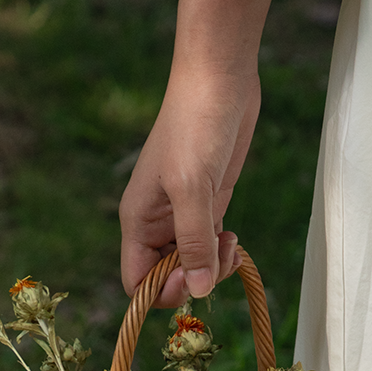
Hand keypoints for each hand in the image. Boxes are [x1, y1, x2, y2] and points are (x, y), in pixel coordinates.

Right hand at [119, 69, 259, 305]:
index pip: (136, 281)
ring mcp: (182, 215)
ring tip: (231, 248)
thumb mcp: (193, 188)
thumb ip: (194, 242)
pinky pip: (209, 247)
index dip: (160, 292)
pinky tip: (235, 241)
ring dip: (213, 268)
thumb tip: (198, 290)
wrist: (218, 78)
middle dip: (192, 281)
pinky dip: (222, 254)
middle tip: (218, 261)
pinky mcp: (207, 205)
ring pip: (191, 266)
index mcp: (139, 221)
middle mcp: (156, 224)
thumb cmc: (195, 126)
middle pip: (165, 278)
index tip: (190, 277)